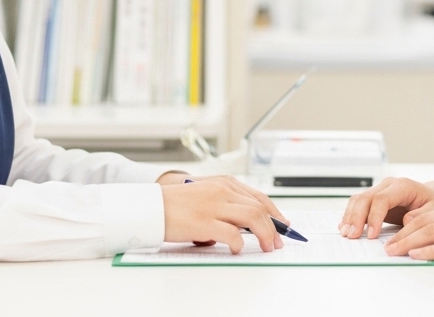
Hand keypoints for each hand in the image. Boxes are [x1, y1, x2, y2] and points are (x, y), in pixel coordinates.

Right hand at [161, 176, 286, 252]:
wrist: (150, 207)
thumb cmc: (175, 205)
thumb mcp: (205, 197)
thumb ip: (224, 206)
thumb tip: (242, 228)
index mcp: (224, 183)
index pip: (258, 197)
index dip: (274, 212)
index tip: (282, 225)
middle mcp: (222, 190)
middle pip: (259, 207)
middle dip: (273, 227)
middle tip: (277, 242)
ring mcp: (214, 205)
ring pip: (253, 216)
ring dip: (265, 234)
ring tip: (266, 247)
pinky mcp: (204, 221)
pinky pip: (232, 234)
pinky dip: (240, 243)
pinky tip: (238, 249)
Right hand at [340, 176, 433, 239]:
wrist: (432, 196)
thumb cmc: (433, 203)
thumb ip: (421, 216)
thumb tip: (406, 222)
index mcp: (402, 186)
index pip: (382, 199)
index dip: (374, 217)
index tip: (372, 235)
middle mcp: (387, 185)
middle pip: (365, 198)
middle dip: (356, 218)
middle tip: (352, 236)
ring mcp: (379, 191)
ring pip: (358, 200)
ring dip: (350, 217)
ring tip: (346, 234)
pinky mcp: (373, 199)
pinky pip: (358, 205)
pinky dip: (350, 216)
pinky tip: (345, 227)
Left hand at [382, 194, 433, 262]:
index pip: (431, 212)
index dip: (410, 224)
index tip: (397, 233)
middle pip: (425, 221)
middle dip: (403, 234)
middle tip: (387, 244)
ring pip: (431, 232)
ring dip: (408, 243)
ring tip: (393, 251)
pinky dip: (428, 251)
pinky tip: (416, 255)